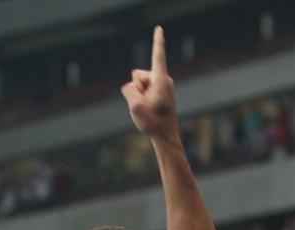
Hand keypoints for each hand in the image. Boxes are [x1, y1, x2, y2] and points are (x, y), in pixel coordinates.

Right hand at [121, 27, 178, 143]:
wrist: (166, 137)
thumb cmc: (153, 123)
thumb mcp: (135, 106)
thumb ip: (129, 90)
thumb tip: (131, 86)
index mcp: (161, 81)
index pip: (158, 57)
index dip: (157, 42)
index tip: (159, 28)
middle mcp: (163, 80)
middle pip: (137, 75)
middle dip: (136, 88)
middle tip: (147, 106)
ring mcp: (161, 86)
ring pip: (138, 83)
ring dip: (139, 95)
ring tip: (149, 109)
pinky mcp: (159, 91)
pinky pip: (141, 90)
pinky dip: (141, 99)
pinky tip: (149, 110)